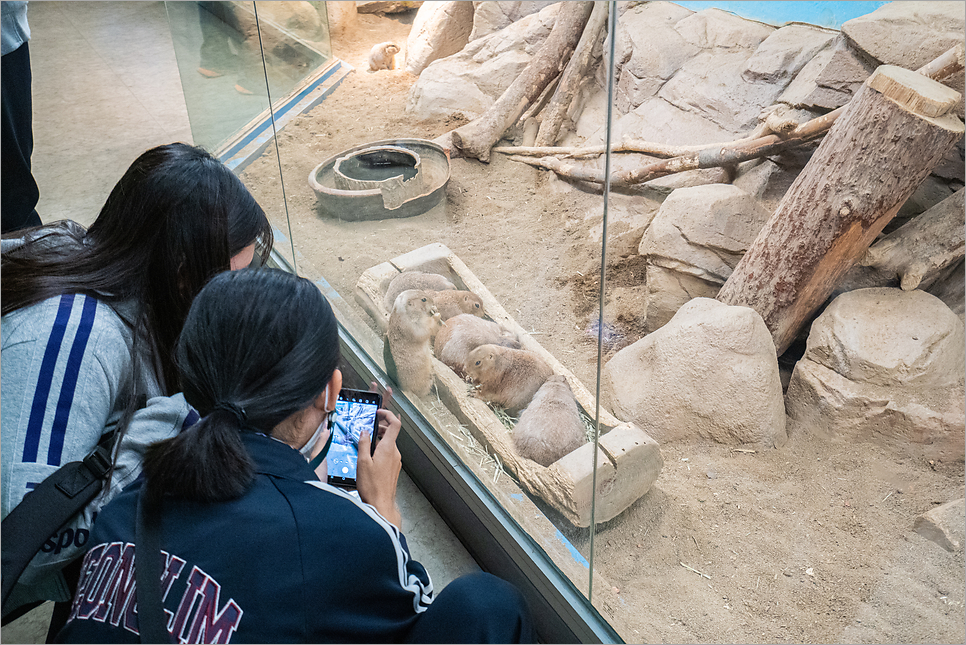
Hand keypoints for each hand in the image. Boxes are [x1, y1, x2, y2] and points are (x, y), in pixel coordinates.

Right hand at [357, 391, 401, 529]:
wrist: (381, 504)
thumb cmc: (372, 486)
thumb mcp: (362, 462)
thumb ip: (363, 444)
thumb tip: (364, 431)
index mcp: (388, 448)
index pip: (395, 423)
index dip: (388, 414)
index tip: (379, 412)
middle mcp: (395, 453)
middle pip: (391, 433)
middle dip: (379, 427)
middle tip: (367, 429)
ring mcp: (395, 461)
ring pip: (389, 443)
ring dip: (378, 439)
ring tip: (365, 444)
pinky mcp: (393, 468)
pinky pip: (388, 453)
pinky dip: (380, 449)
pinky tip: (369, 457)